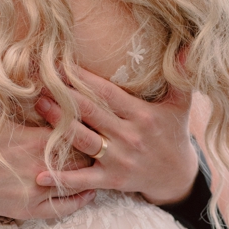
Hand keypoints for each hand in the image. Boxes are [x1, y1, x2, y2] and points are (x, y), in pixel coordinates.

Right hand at [0, 99, 94, 218]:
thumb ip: (11, 88)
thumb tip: (29, 65)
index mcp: (34, 140)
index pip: (75, 130)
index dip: (87, 124)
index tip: (95, 118)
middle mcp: (40, 168)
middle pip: (83, 157)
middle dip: (93, 147)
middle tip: (105, 140)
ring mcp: (36, 192)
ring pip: (77, 182)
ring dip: (92, 173)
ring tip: (105, 163)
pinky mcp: (28, 210)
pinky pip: (64, 208)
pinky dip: (81, 199)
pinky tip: (91, 190)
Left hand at [33, 68, 198, 206]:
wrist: (177, 176)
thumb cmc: (173, 134)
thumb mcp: (181, 105)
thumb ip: (182, 77)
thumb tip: (189, 48)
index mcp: (142, 115)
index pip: (107, 93)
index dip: (82, 78)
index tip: (60, 64)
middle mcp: (130, 137)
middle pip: (90, 112)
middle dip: (63, 95)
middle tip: (39, 79)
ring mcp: (120, 159)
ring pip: (83, 139)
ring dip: (58, 124)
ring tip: (40, 105)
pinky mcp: (112, 179)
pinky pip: (84, 179)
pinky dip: (62, 178)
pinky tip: (40, 174)